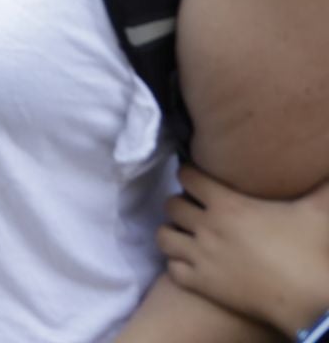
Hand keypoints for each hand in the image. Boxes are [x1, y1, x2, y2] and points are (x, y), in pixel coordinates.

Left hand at [159, 166, 328, 333]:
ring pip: (163, 236)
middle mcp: (207, 227)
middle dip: (180, 204)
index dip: (189, 174)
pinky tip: (188, 263)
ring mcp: (201, 257)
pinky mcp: (201, 284)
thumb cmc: (310, 252)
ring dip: (172, 232)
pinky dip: (176, 265)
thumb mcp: (317, 212)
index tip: (196, 177)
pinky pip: (172, 269)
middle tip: (192, 208)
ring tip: (184, 233)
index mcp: (228, 204)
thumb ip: (322, 186)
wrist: (309, 301)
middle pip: (171, 205)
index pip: (187, 177)